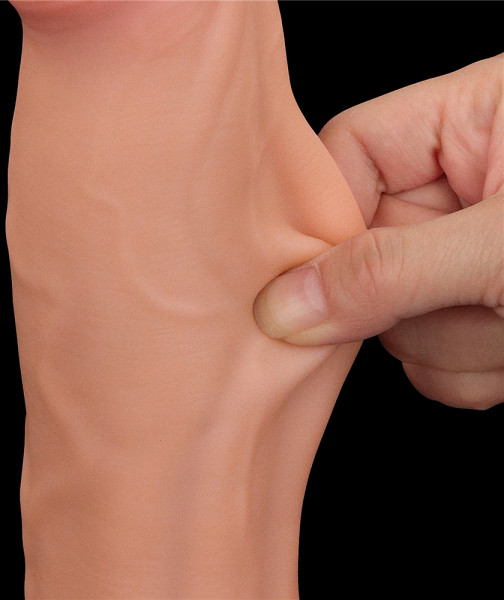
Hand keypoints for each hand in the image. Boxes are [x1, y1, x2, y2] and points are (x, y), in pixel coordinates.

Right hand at [254, 55, 503, 408]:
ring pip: (396, 322)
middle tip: (458, 298)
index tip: (315, 273)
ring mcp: (462, 259)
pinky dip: (471, 371)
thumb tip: (286, 307)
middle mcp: (461, 190)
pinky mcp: (472, 316)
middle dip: (401, 299)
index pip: (349, 154)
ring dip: (450, 341)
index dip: (325, 218)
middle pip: (363, 252)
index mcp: (470, 124)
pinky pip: (430, 365)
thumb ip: (391, 270)